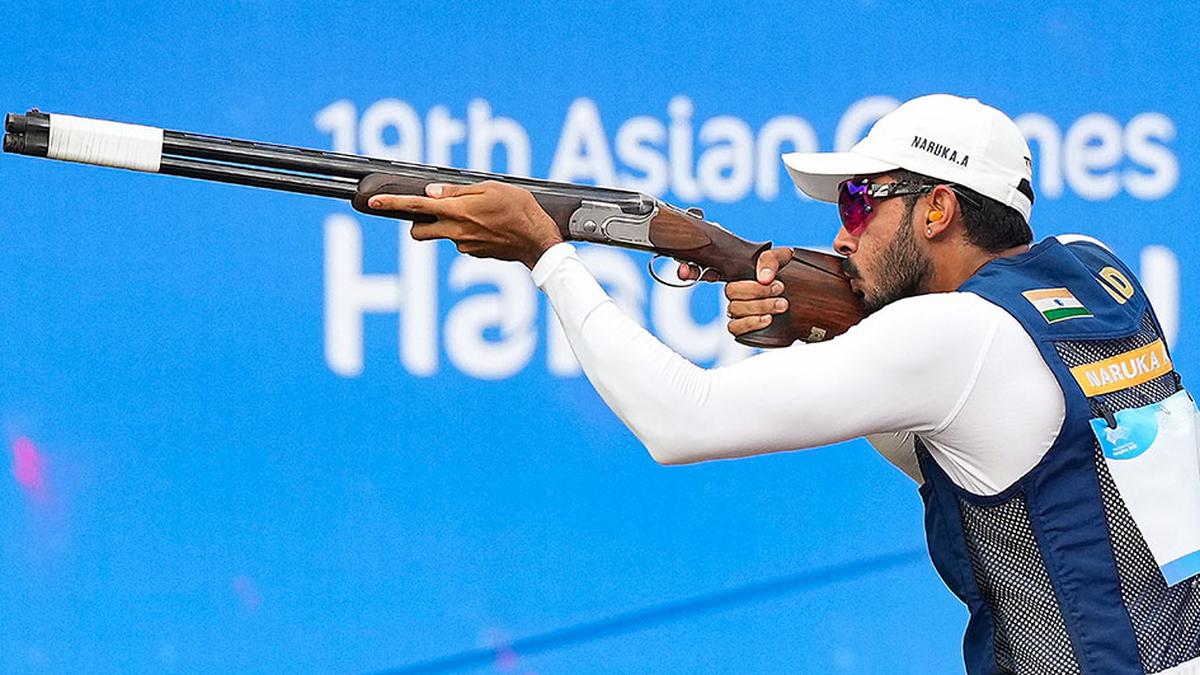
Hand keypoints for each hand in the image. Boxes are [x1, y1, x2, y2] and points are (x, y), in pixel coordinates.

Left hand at [368, 181, 564, 268]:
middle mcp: (455, 232)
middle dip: (418, 223)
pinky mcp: (474, 255)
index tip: (373, 201)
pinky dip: (470, 233)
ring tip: (481, 215)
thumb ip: (458, 191)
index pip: (415, 207)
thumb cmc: (521, 210)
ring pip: (444, 234)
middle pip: (419, 231)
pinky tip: (491, 227)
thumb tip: (432, 192)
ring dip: (452, 225)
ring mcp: (464, 247)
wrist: (539, 243)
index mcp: (457, 211)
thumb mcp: (491, 188)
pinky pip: (463, 241)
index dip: (391, 203)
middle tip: (435, 212)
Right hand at [722, 247, 793, 337]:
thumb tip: (764, 278)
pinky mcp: (745, 328)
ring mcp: (739, 312)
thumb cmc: (788, 273)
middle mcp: (737, 296)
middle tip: (781, 295)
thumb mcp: (782, 258)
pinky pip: (734, 328)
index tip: (775, 284)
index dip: (751, 286)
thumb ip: (770, 261)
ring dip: (758, 308)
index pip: (732, 282)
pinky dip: (750, 323)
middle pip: (732, 295)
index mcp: (741, 278)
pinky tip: (768, 319)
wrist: (803, 295)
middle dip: (758, 294)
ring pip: (733, 310)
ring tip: (781, 306)